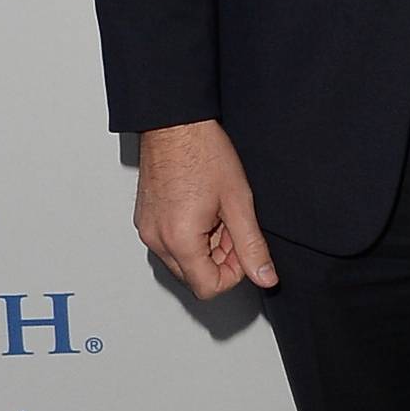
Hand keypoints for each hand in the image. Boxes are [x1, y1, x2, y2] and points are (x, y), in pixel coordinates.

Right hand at [134, 121, 277, 297]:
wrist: (175, 123)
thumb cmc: (202, 152)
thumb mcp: (238, 202)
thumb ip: (252, 246)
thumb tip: (265, 276)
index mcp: (179, 240)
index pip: (208, 287)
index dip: (234, 274)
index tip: (243, 248)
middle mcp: (157, 240)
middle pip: (194, 277)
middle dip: (220, 260)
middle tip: (232, 226)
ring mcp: (148, 229)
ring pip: (182, 261)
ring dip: (205, 248)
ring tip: (216, 214)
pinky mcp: (145, 219)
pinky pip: (169, 243)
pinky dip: (189, 236)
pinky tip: (201, 209)